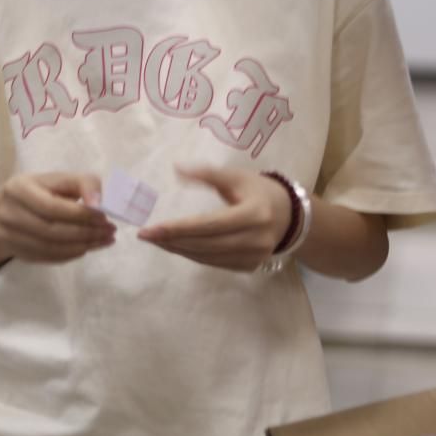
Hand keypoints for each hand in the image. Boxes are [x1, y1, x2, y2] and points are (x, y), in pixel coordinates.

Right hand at [0, 172, 113, 262]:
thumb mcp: (61, 179)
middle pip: (51, 231)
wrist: (11, 206)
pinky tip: (86, 248)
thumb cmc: (43, 189)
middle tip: (109, 232)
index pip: (52, 207)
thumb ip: (84, 184)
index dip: (80, 215)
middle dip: (85, 233)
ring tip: (104, 241)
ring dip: (82, 247)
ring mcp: (8, 235)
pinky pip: (47, 258)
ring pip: (50, 248)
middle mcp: (8, 213)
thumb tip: (100, 203)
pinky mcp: (15, 251)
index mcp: (19, 188)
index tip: (104, 217)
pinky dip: (70, 255)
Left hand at [137, 166, 292, 271]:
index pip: (209, 224)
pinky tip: (177, 246)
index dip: (178, 228)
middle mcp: (256, 240)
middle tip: (145, 235)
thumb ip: (207, 173)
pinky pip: (214, 263)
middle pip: (205, 244)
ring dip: (178, 249)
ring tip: (156, 240)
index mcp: (254, 214)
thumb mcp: (236, 176)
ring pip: (207, 257)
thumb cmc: (258, 190)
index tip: (151, 228)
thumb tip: (176, 168)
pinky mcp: (249, 266)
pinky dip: (193, 255)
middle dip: (172, 240)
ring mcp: (254, 257)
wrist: (290, 215)